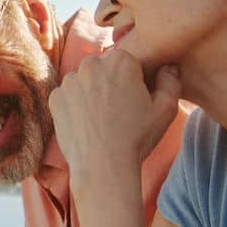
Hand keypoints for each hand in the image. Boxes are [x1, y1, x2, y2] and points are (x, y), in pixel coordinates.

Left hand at [48, 49, 181, 193]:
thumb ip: (170, 81)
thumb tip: (167, 67)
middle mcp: (92, 64)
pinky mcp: (56, 98)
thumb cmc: (137, 138)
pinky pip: (68, 95)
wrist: (103, 166)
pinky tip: (86, 123)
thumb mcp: (166, 109)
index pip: (128, 61)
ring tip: (102, 119)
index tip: (135, 99)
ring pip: (84, 80)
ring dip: (91, 93)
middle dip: (111, 82)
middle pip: (104, 68)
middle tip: (118, 110)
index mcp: (121, 60)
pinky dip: (75, 105)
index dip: (134, 81)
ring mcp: (70, 81)